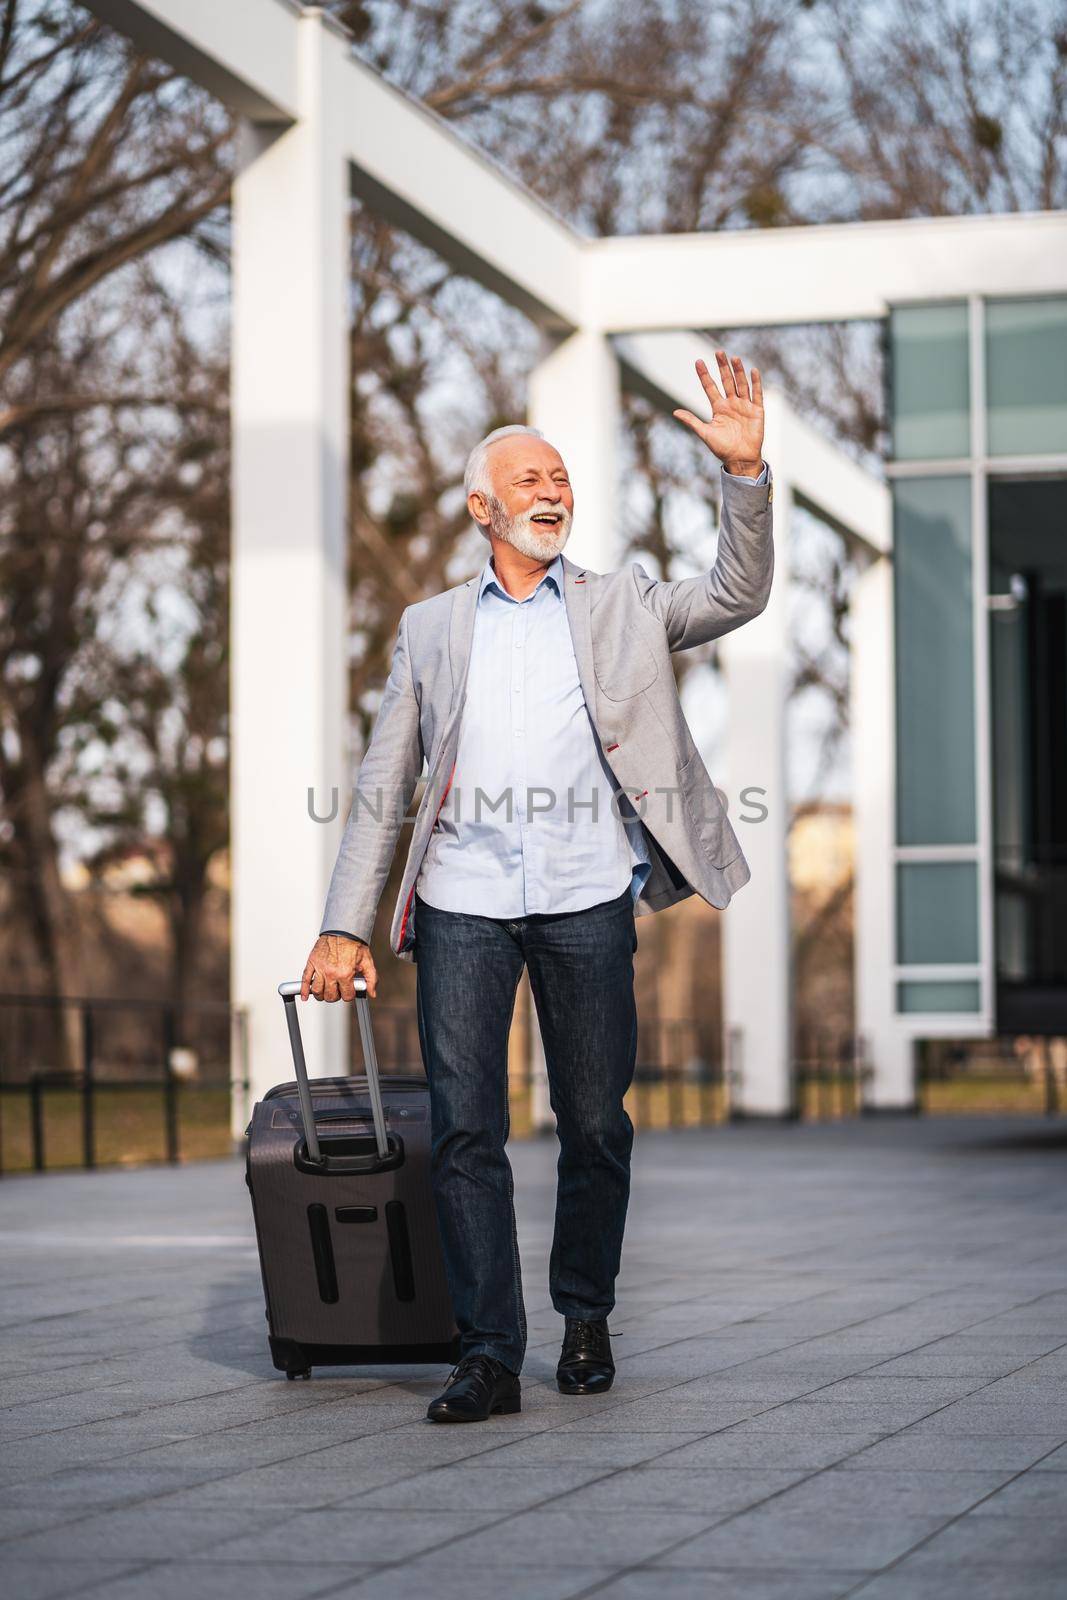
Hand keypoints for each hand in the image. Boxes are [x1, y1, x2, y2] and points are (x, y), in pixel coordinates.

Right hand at [300, 934, 378, 1001]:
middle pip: (330, 996)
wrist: (343, 929)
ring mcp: (320, 968)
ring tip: (326, 991)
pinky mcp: (311, 963)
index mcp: (345, 973)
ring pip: (317, 991)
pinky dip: (303, 990)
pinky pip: (305, 980)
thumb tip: (372, 992)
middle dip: (336, 996)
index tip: (349, 991)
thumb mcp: (367, 962)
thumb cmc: (353, 944)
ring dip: (322, 995)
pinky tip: (304, 996)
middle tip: (338, 991)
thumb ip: (371, 979)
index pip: (346, 996)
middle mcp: (331, 973)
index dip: (349, 995)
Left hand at [672, 350, 763, 474]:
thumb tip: (674, 412)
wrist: (739, 459)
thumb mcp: (705, 433)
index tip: (698, 362)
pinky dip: (755, 383)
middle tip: (718, 352)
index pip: (710, 387)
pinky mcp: (757, 411)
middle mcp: (731, 403)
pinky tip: (753, 371)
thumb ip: (692, 421)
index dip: (704, 375)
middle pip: (726, 381)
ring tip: (734, 358)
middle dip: (722, 367)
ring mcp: (744, 405)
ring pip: (741, 384)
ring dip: (738, 371)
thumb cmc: (722, 448)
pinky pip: (757, 394)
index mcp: (718, 408)